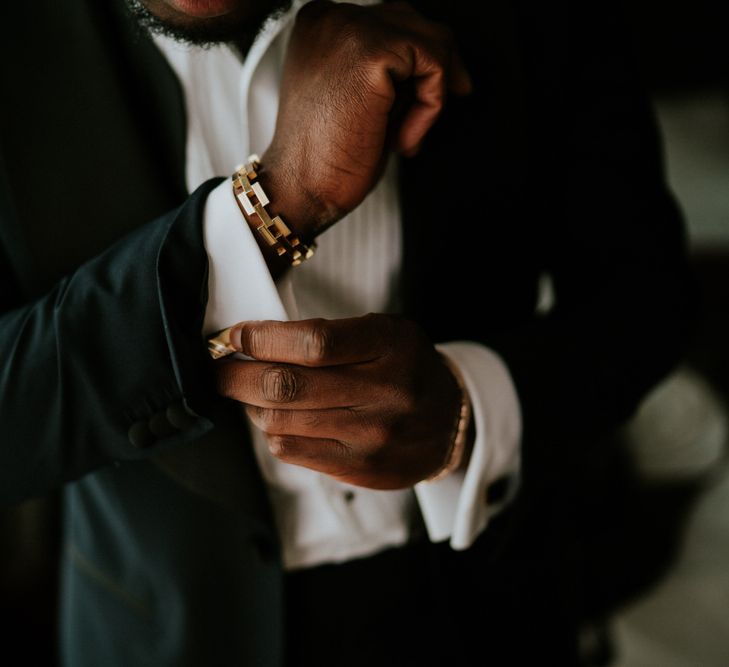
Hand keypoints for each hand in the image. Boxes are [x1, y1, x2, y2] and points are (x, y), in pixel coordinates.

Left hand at [214, 314, 465, 488]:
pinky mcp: (358, 468)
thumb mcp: (385, 332)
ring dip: (250, 403)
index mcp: (390, 346)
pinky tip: (274, 416)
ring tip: (247, 391)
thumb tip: (257, 342)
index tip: (235, 335)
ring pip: (280, 420)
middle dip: (236, 375)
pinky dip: (271, 429)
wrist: (449, 422)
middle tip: (219, 367)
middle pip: (286, 386)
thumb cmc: (406, 367)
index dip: (262, 338)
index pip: (313, 343)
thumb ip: (331, 334)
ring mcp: (371, 436)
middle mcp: (383, 392)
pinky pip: (290, 450)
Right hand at [258, 0, 471, 236]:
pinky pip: (434, 67)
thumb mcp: (355, 95)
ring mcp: (350, 29)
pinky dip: (431, 107)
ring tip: (404, 137)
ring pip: (431, 42)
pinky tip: (402, 139)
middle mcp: (331, 16)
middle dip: (439, 64)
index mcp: (320, 22)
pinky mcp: (372, 53)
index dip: (420, 55)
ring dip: (432, 95)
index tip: (435, 89)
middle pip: (413, 21)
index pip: (391, 19)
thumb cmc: (326, 155)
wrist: (300, 188)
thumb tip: (440, 57)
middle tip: (456, 94)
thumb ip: (385, 68)